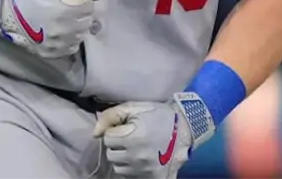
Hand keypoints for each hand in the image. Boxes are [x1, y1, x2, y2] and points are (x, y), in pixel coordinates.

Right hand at [0, 0, 99, 58]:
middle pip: (88, 21)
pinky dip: (70, 38)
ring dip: (77, 26)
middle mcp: (65, 30)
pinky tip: (60, 31)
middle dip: (81, 13)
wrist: (8, 15)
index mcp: (66, 11)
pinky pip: (73, 46)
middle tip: (68, 8)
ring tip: (63, 20)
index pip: (90, 6)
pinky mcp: (54, 53)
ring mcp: (60, 44)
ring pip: (82, 34)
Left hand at [93, 93, 215, 177]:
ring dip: (123, 158)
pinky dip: (133, 168)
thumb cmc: (159, 115)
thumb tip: (95, 133)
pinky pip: (130, 176)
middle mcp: (136, 157)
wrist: (186, 129)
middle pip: (111, 155)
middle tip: (131, 138)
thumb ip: (111, 116)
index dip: (115, 131)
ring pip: (119, 167)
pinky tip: (141, 158)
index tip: (126, 128)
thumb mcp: (135, 108)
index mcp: (131, 138)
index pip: (107, 138)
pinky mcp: (153, 178)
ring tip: (136, 148)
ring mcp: (144, 170)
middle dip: (117, 145)